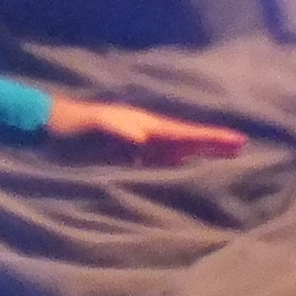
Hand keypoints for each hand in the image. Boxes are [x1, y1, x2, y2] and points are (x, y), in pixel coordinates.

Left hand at [44, 98, 246, 162]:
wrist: (53, 125)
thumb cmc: (72, 122)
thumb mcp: (92, 123)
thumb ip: (114, 128)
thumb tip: (140, 137)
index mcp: (143, 124)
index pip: (183, 132)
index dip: (209, 137)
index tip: (236, 139)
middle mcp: (147, 132)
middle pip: (187, 139)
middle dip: (213, 143)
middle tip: (242, 147)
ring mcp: (140, 146)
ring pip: (177, 150)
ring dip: (200, 154)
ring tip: (225, 159)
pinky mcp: (129, 157)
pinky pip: (161, 162)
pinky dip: (178, 165)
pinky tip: (187, 172)